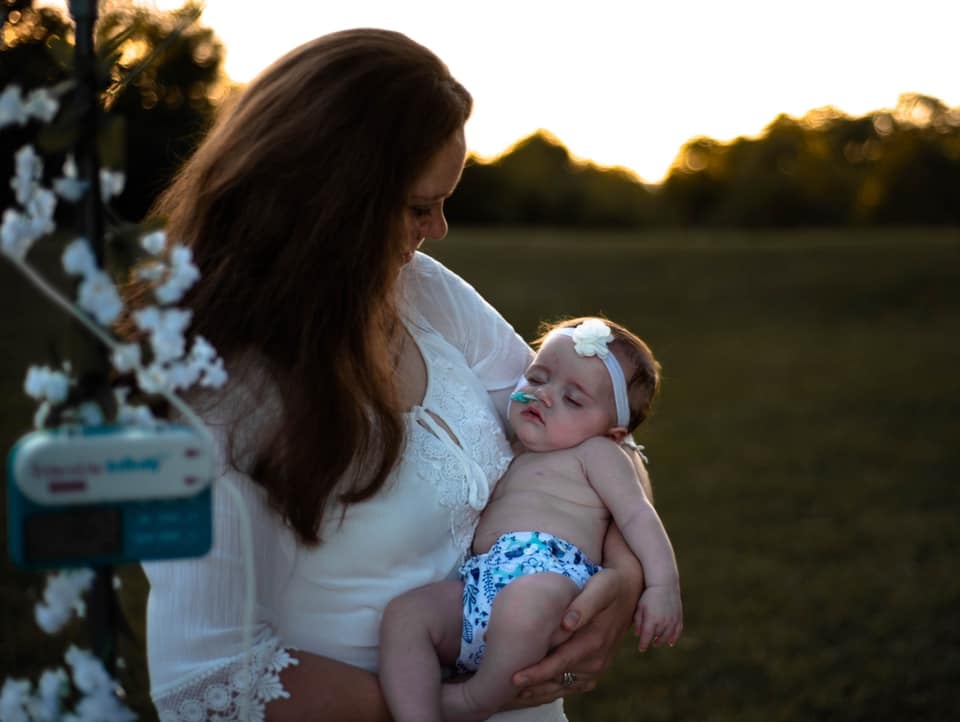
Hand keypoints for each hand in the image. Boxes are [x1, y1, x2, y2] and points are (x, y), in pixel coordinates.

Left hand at [507, 567, 632, 705]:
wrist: (630, 592)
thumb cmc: (611, 585)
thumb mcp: (602, 586)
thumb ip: (585, 603)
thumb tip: (567, 622)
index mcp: (594, 640)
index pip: (560, 662)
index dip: (537, 673)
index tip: (515, 678)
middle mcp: (596, 660)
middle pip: (558, 680)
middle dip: (532, 687)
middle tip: (504, 690)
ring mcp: (596, 667)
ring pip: (563, 687)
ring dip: (540, 691)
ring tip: (514, 693)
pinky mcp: (595, 669)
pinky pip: (571, 686)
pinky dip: (552, 690)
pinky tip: (534, 689)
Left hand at [634, 583, 682, 651]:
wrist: (664, 583)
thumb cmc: (648, 594)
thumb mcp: (640, 607)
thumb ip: (638, 621)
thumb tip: (638, 635)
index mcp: (651, 619)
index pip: (647, 638)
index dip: (643, 645)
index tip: (641, 649)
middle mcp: (663, 622)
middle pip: (657, 638)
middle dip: (652, 642)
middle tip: (648, 643)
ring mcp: (672, 620)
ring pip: (667, 637)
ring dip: (662, 641)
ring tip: (656, 642)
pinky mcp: (678, 617)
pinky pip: (677, 632)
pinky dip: (674, 638)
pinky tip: (670, 642)